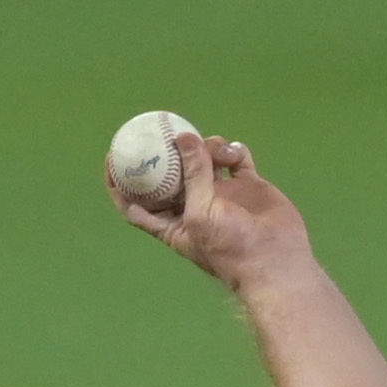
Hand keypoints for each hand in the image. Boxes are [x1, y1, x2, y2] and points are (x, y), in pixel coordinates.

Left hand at [112, 132, 315, 292]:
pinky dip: (234, 151)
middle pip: (172, 174)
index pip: (137, 204)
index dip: (121, 184)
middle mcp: (194, 206)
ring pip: (205, 160)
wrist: (274, 259)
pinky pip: (236, 160)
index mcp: (173, 222)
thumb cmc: (229, 247)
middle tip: (163, 128)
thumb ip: (193, 174)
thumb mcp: (201, 211)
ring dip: (208, 149)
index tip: (112, 159)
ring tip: (217, 151)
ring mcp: (221, 194)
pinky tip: (235, 151)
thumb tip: (182, 137)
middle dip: (167, 153)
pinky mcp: (247, 186)